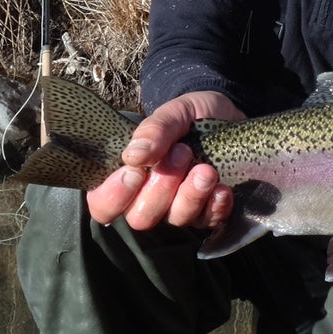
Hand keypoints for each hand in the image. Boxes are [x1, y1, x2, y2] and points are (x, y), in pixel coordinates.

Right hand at [86, 91, 244, 230]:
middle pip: (141, 218)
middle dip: (161, 188)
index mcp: (129, 175)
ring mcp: (180, 207)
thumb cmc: (192, 116)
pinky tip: (222, 187)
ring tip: (206, 168)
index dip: (115, 195)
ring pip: (176, 219)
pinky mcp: (209, 211)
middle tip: (181, 153)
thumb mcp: (174, 112)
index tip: (136, 170)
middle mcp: (150, 198)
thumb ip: (153, 130)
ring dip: (191, 194)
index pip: (103, 204)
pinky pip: (208, 221)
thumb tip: (132, 156)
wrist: (229, 116)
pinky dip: (216, 205)